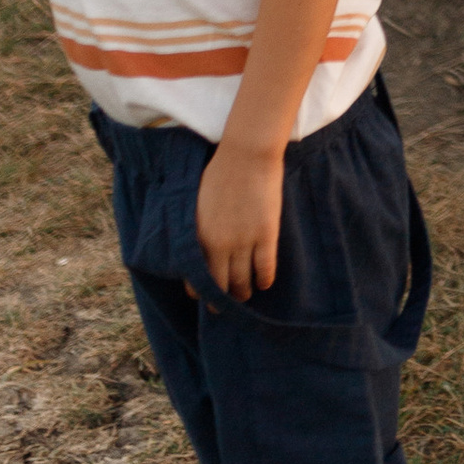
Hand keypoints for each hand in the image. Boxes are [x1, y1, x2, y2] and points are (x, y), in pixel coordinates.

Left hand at [195, 136, 284, 298]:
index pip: (197, 278)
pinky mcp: (266, 235)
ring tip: (245, 295)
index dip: (201, 291)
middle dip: (221, 301)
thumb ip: (198, 230)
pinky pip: (265, 267)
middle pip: (220, 286)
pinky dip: (264, 279)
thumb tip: (198, 248)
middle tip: (223, 307)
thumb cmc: (219, 174)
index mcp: (199, 238)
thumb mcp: (198, 205)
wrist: (247, 156)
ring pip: (243, 280)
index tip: (205, 295)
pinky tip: (264, 282)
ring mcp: (244, 241)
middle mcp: (220, 246)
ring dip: (243, 292)